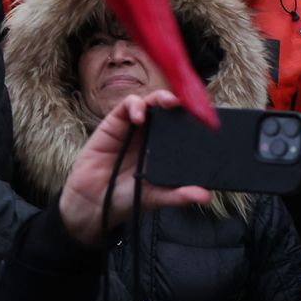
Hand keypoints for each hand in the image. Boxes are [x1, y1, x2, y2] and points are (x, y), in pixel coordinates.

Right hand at [58, 91, 209, 246]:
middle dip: (181, 102)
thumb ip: (178, 195)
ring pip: (151, 101)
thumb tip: (206, 196)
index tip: (207, 118)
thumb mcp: (156, 197)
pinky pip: (127, 105)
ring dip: (161, 97)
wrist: (93, 203)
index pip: (183, 126)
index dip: (194, 118)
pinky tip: (139, 117)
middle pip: (170, 109)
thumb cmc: (126, 197)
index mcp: (164, 147)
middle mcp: (152, 133)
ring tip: (168, 103)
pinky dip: (135, 106)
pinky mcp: (114, 123)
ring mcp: (134, 126)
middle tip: (191, 106)